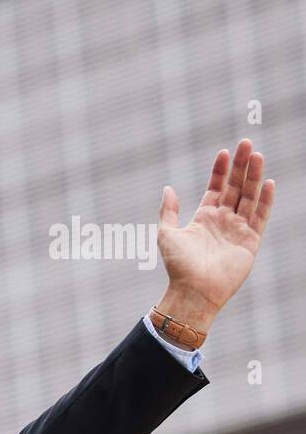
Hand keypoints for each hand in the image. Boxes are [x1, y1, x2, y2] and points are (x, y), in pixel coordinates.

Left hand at [156, 138, 274, 330]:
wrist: (193, 290)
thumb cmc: (178, 266)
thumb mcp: (167, 233)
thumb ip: (168, 211)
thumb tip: (168, 188)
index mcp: (204, 218)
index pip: (216, 188)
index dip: (220, 171)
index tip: (223, 152)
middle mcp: (223, 221)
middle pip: (235, 188)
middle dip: (240, 166)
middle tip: (246, 143)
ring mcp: (238, 230)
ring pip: (249, 197)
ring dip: (253, 176)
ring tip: (256, 155)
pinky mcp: (250, 242)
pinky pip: (260, 217)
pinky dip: (265, 200)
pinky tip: (267, 182)